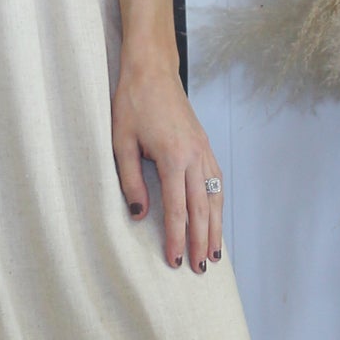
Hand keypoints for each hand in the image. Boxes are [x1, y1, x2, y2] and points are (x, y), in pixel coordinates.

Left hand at [111, 49, 223, 270]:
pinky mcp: (205, 145)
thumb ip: (130, 181)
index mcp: (174, 158)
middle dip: (202, 241)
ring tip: (215, 254)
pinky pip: (216, 181)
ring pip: (215, 197)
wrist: (152, 70)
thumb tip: (140, 215)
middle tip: (200, 269)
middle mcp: (195, 157)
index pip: (178, 209)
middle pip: (202, 209)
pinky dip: (218, 205)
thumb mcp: (121, 142)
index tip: (175, 261)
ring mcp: (204, 150)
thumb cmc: (132, 103)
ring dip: (216, 227)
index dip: (177, 238)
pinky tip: (216, 219)